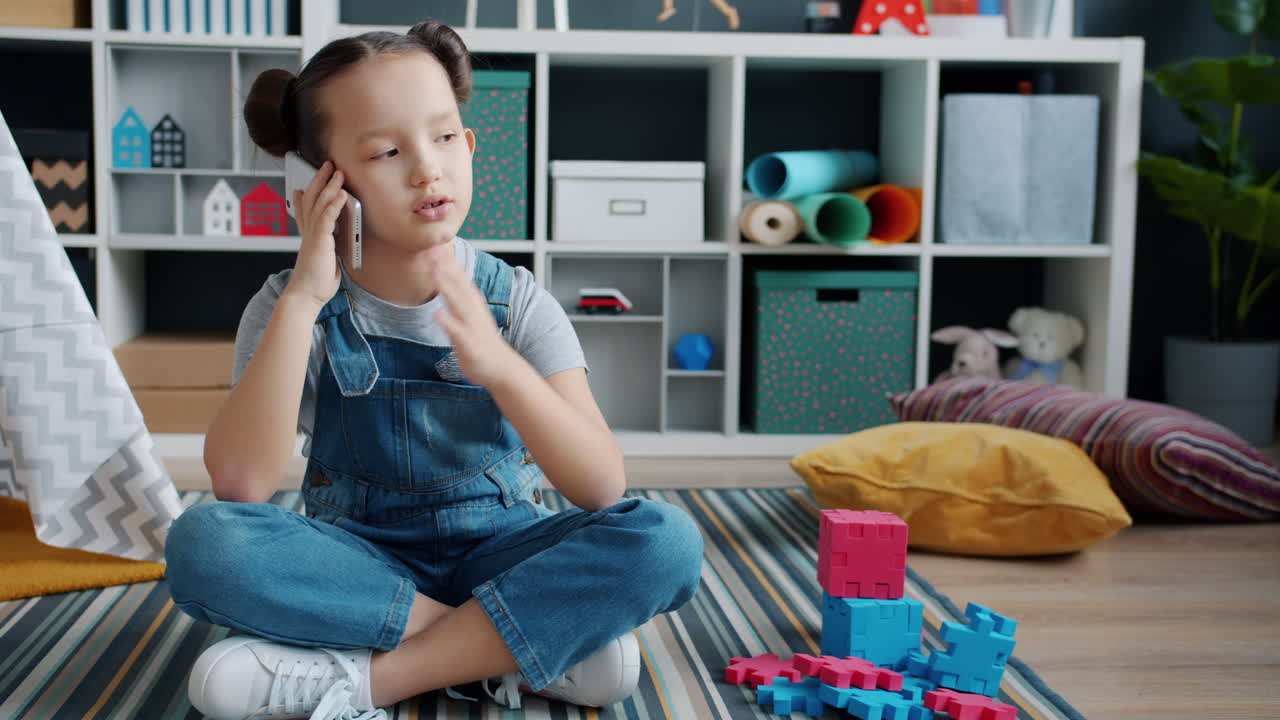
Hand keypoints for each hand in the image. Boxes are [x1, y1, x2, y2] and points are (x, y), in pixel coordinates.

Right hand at [284, 161, 346, 308]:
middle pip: (312, 199)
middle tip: (327, 164)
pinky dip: (335, 203)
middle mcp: (308, 232)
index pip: (305, 211)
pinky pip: (327, 217)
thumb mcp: (326, 262)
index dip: (304, 196)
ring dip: (329, 186)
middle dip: (319, 180)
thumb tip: (339, 245)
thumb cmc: (316, 284)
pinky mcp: (320, 240)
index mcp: (309, 237)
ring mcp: (313, 235)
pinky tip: (342, 193)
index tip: (303, 185)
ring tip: (337, 171)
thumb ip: (331, 250)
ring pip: (319, 203)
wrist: (306, 296)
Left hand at [429, 244, 519, 387]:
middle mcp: (473, 310)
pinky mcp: (469, 344)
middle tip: (433, 248)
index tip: (435, 244)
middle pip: (458, 285)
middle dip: (446, 266)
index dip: (448, 261)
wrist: (500, 367)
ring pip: (458, 303)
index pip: (460, 277)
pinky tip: (437, 314)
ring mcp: (472, 326)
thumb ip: (457, 296)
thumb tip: (443, 277)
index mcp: (472, 303)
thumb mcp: (469, 314)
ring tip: (435, 272)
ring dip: (447, 287)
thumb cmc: (481, 340)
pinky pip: (457, 332)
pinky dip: (448, 322)